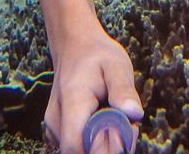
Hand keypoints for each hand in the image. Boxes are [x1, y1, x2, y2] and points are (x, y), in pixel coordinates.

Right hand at [45, 30, 141, 153]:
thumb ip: (123, 90)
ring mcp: (54, 127)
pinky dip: (95, 141)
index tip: (123, 131)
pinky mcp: (57, 132)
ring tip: (115, 115)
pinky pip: (79, 147)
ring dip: (103, 144)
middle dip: (108, 147)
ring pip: (81, 151)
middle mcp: (56, 119)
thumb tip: (134, 114)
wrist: (75, 46)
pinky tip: (105, 121)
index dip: (102, 150)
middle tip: (127, 122)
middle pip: (80, 152)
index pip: (76, 146)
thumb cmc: (97, 55)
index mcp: (72, 102)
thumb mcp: (116, 65)